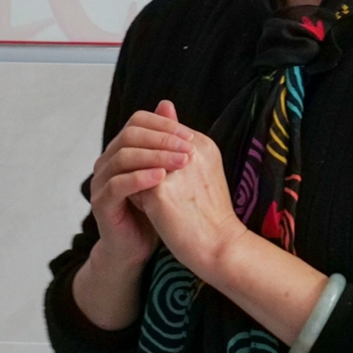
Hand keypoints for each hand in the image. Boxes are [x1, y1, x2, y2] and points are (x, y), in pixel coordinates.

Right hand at [88, 100, 195, 268]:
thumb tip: (167, 103)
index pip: (137, 122)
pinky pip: (118, 184)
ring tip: (182, 162)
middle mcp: (106, 161)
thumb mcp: (165, 171)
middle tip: (189, 147)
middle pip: (130, 135)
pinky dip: (141, 178)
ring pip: (123, 157)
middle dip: (162, 139)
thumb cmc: (155, 209)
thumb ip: (164, 142)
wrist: (139, 248)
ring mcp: (101, 182)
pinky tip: (162, 178)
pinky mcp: (101, 204)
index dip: (163, 125)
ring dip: (155, 156)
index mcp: (120, 149)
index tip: (190, 135)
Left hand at [131, 106, 245, 282]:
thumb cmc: (211, 212)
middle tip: (152, 184)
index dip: (157, 152)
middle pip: (151, 144)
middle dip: (144, 160)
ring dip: (138, 175)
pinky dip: (135, 193)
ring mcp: (174, 170)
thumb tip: (163, 106)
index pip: (167, 134)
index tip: (162, 172)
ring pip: (139, 162)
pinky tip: (144, 208)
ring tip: (149, 195)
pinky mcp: (159, 191)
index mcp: (203, 144)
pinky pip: (133, 183)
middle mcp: (189, 152)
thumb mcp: (202, 169)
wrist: (219, 245)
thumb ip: (179, 143)